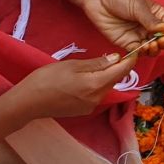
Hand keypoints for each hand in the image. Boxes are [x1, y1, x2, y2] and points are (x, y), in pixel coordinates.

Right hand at [2, 51, 148, 121]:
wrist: (28, 102)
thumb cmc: (47, 79)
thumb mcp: (72, 65)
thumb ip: (97, 63)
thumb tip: (116, 58)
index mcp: (96, 84)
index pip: (121, 72)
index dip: (129, 61)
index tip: (135, 52)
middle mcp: (98, 98)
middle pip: (114, 80)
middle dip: (117, 69)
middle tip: (113, 56)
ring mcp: (91, 106)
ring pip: (105, 88)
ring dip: (105, 77)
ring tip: (95, 66)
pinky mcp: (84, 111)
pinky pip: (96, 95)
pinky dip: (96, 86)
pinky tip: (84, 80)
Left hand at [56, 0, 163, 54]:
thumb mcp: (139, 6)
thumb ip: (151, 20)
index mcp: (157, 15)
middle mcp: (149, 27)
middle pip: (163, 40)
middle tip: (160, 41)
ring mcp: (138, 35)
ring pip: (151, 48)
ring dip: (154, 50)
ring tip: (151, 46)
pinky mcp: (126, 42)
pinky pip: (137, 51)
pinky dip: (141, 53)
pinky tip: (142, 49)